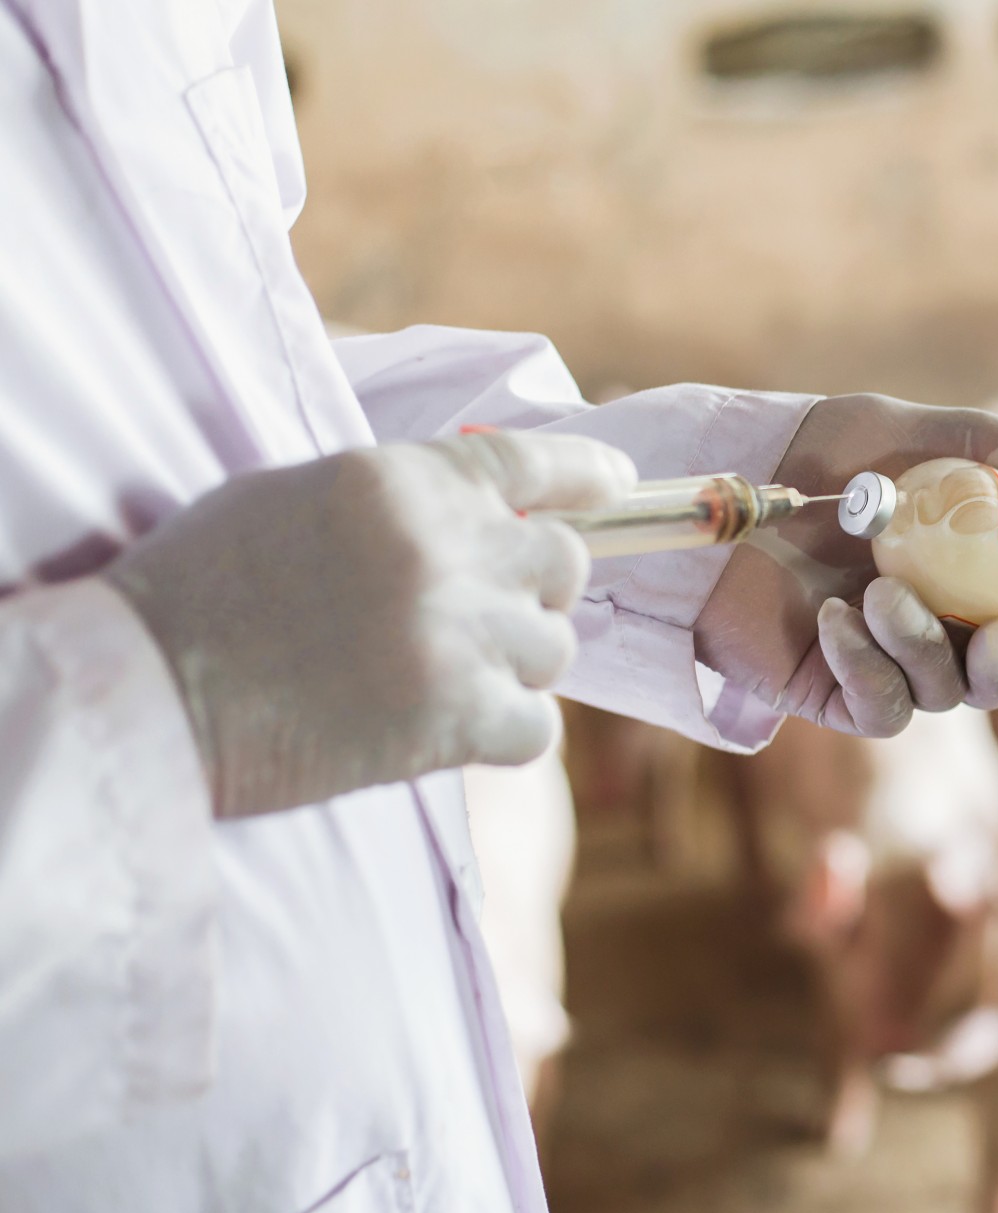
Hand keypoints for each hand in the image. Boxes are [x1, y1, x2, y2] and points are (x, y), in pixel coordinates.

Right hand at [106, 430, 636, 817]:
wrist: (149, 690)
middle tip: (482, 620)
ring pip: (554, 650)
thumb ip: (399, 502)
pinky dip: (504, 736)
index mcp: (403, 482)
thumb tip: (480, 514)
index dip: (585, 475)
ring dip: (513, 668)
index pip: (529, 464)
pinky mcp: (455, 718)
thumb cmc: (203, 591)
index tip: (620, 483)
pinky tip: (449, 734)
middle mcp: (445, 549)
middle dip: (534, 592)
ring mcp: (457, 634)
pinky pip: (537, 728)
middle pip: (560, 564)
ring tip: (438, 681)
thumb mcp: (297, 498)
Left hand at [694, 394, 997, 736]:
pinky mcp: (829, 689)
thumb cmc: (816, 454)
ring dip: (924, 651)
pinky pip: (874, 709)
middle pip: (993, 682)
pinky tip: (836, 620)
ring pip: (936, 695)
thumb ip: (983, 443)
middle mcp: (931, 631)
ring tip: (882, 592)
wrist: (729, 479)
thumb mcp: (902, 434)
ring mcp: (882, 663)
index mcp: (964, 583)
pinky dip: (867, 668)